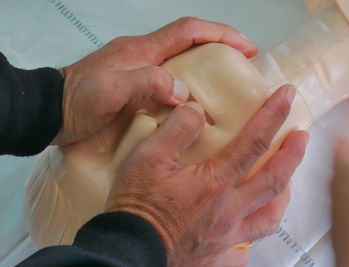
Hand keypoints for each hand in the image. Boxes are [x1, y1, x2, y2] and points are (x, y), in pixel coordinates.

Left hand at [53, 17, 257, 144]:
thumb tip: (184, 91)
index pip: (188, 31)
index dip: (220, 34)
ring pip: (180, 59)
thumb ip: (147, 83)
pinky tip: (192, 101)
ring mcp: (138, 69)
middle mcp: (143, 54)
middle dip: (219, 46)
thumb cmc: (78, 102)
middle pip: (188, 41)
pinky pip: (168, 77)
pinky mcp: (133, 85)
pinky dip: (186, 82)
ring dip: (204, 65)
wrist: (49, 113)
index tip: (245, 47)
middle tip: (240, 65)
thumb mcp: (111, 91)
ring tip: (224, 84)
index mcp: (142, 50)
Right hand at [106, 85, 307, 266]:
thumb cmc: (137, 206)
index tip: (286, 96)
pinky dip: (255, 231)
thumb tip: (197, 110)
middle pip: (274, 179)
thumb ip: (177, 130)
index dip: (273, 116)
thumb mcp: (148, 158)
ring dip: (284, 192)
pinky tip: (251, 223)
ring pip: (270, 215)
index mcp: (214, 182)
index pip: (254, 142)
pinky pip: (248, 247)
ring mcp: (228, 237)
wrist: (128, 252)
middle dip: (293, 154)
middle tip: (302, 136)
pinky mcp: (219, 256)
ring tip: (286, 178)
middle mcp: (230, 209)